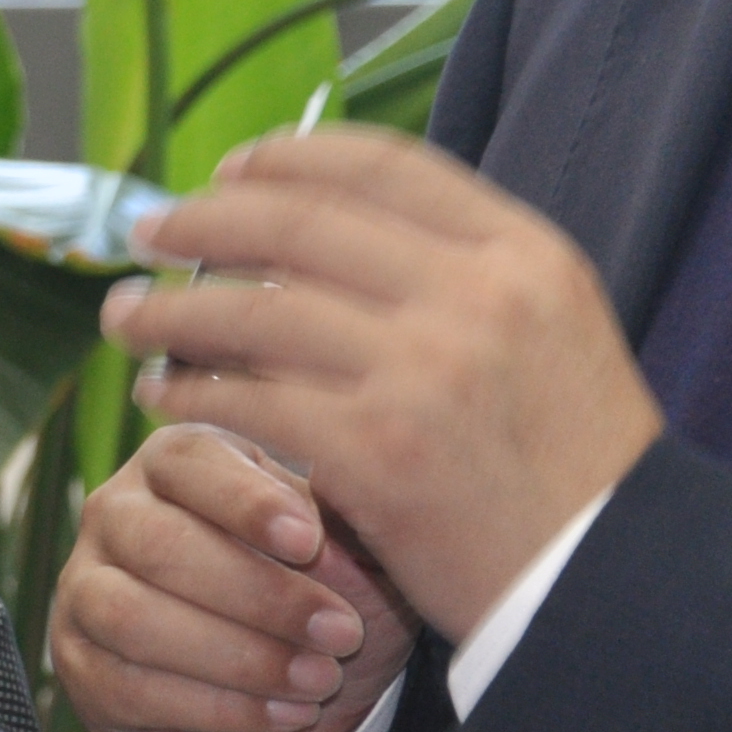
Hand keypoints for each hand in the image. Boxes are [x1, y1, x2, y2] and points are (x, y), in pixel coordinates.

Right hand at [53, 425, 416, 731]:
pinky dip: (217, 710)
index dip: (245, 502)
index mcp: (176, 463)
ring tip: (318, 680)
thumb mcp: (355, 545)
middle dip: (257, 595)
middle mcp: (114, 515)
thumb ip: (342, 519)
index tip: (308, 541)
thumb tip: (321, 528)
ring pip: (131, 619)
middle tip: (340, 633)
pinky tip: (284, 714)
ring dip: (237, 658)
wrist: (301, 680)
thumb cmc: (326, 587)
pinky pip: (128, 689)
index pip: (188, 462)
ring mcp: (83, 590)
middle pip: (156, 544)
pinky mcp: (80, 665)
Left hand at [106, 126, 660, 641]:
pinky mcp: (375, 452)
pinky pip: (246, 401)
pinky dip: (187, 393)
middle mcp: (474, 297)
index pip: (379, 166)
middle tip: (145, 233)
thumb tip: (317, 215)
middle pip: (295, 224)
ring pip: (252, 313)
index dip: (286, 158)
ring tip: (126, 316)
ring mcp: (423, 372)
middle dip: (200, 222)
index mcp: (521, 253)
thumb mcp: (548, 325)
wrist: (605, 574)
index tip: (226, 169)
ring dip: (168, 312)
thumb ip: (455, 268)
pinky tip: (160, 395)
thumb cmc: (566, 458)